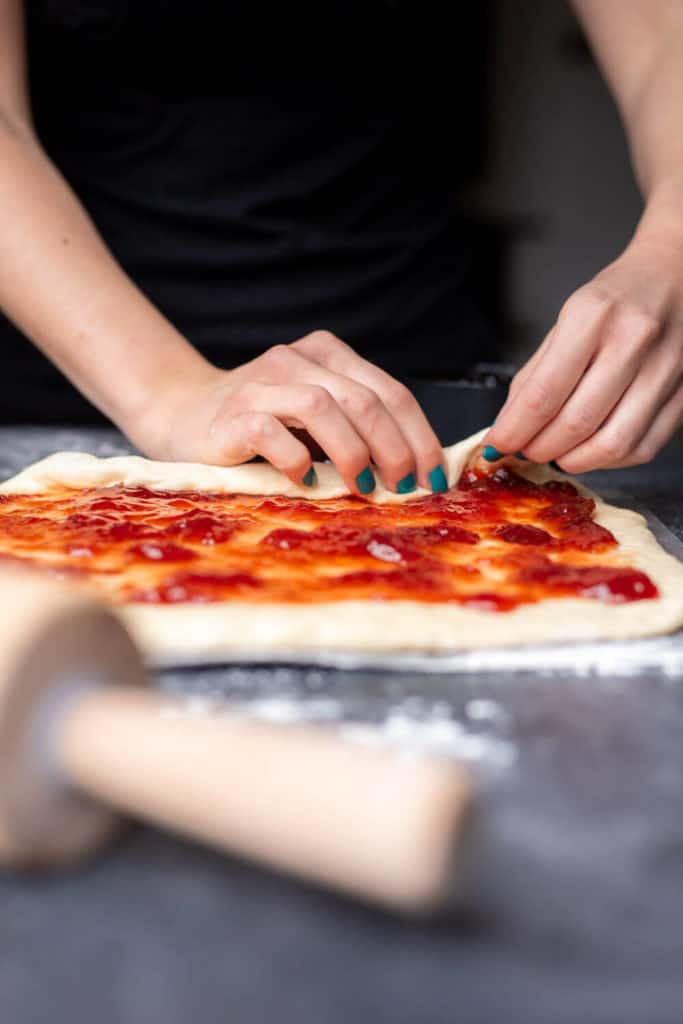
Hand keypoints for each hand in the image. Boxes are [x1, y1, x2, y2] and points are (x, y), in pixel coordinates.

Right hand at [140, 330, 445, 494]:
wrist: (181, 415)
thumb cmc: (260, 424)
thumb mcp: (315, 418)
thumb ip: (357, 428)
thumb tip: (415, 472)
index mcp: (326, 355)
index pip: (389, 391)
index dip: (419, 435)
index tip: (433, 476)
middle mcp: (295, 361)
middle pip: (364, 399)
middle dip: (395, 448)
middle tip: (404, 487)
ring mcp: (260, 384)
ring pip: (322, 407)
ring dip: (352, 452)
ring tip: (362, 487)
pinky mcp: (231, 416)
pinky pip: (271, 432)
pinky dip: (295, 459)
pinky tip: (305, 481)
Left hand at [484, 208, 682, 471]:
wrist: (677, 275)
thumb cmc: (618, 299)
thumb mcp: (566, 321)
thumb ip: (535, 375)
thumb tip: (509, 425)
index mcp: (593, 316)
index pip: (544, 393)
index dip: (515, 429)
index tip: (499, 443)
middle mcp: (634, 341)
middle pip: (576, 422)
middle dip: (540, 448)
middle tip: (526, 450)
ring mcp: (666, 370)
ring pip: (613, 444)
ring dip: (575, 460)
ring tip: (557, 453)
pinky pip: (643, 447)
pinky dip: (610, 460)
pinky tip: (592, 449)